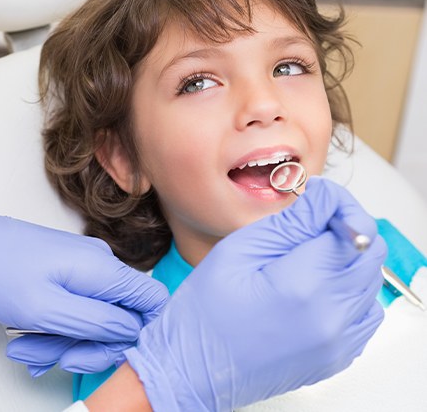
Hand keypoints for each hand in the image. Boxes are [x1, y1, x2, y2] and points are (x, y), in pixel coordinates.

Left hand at [0, 197, 168, 372]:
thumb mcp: (46, 309)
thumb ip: (96, 322)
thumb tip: (132, 330)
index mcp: (103, 269)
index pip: (153, 299)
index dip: (141, 330)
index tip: (108, 349)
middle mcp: (100, 265)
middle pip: (120, 317)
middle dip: (89, 345)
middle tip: (56, 358)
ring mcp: (85, 268)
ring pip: (94, 317)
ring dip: (65, 341)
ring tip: (28, 348)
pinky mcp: (70, 273)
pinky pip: (77, 308)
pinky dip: (57, 328)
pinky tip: (30, 337)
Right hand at [124, 178, 386, 410]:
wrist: (194, 368)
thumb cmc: (205, 311)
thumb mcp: (240, 249)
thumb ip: (291, 222)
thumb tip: (325, 197)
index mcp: (303, 286)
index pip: (353, 228)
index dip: (337, 206)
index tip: (317, 202)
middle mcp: (331, 318)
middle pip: (370, 253)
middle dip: (345, 228)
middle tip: (309, 225)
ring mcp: (338, 342)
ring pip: (370, 280)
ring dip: (347, 258)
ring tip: (306, 257)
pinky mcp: (337, 356)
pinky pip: (364, 312)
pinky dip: (348, 289)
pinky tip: (315, 286)